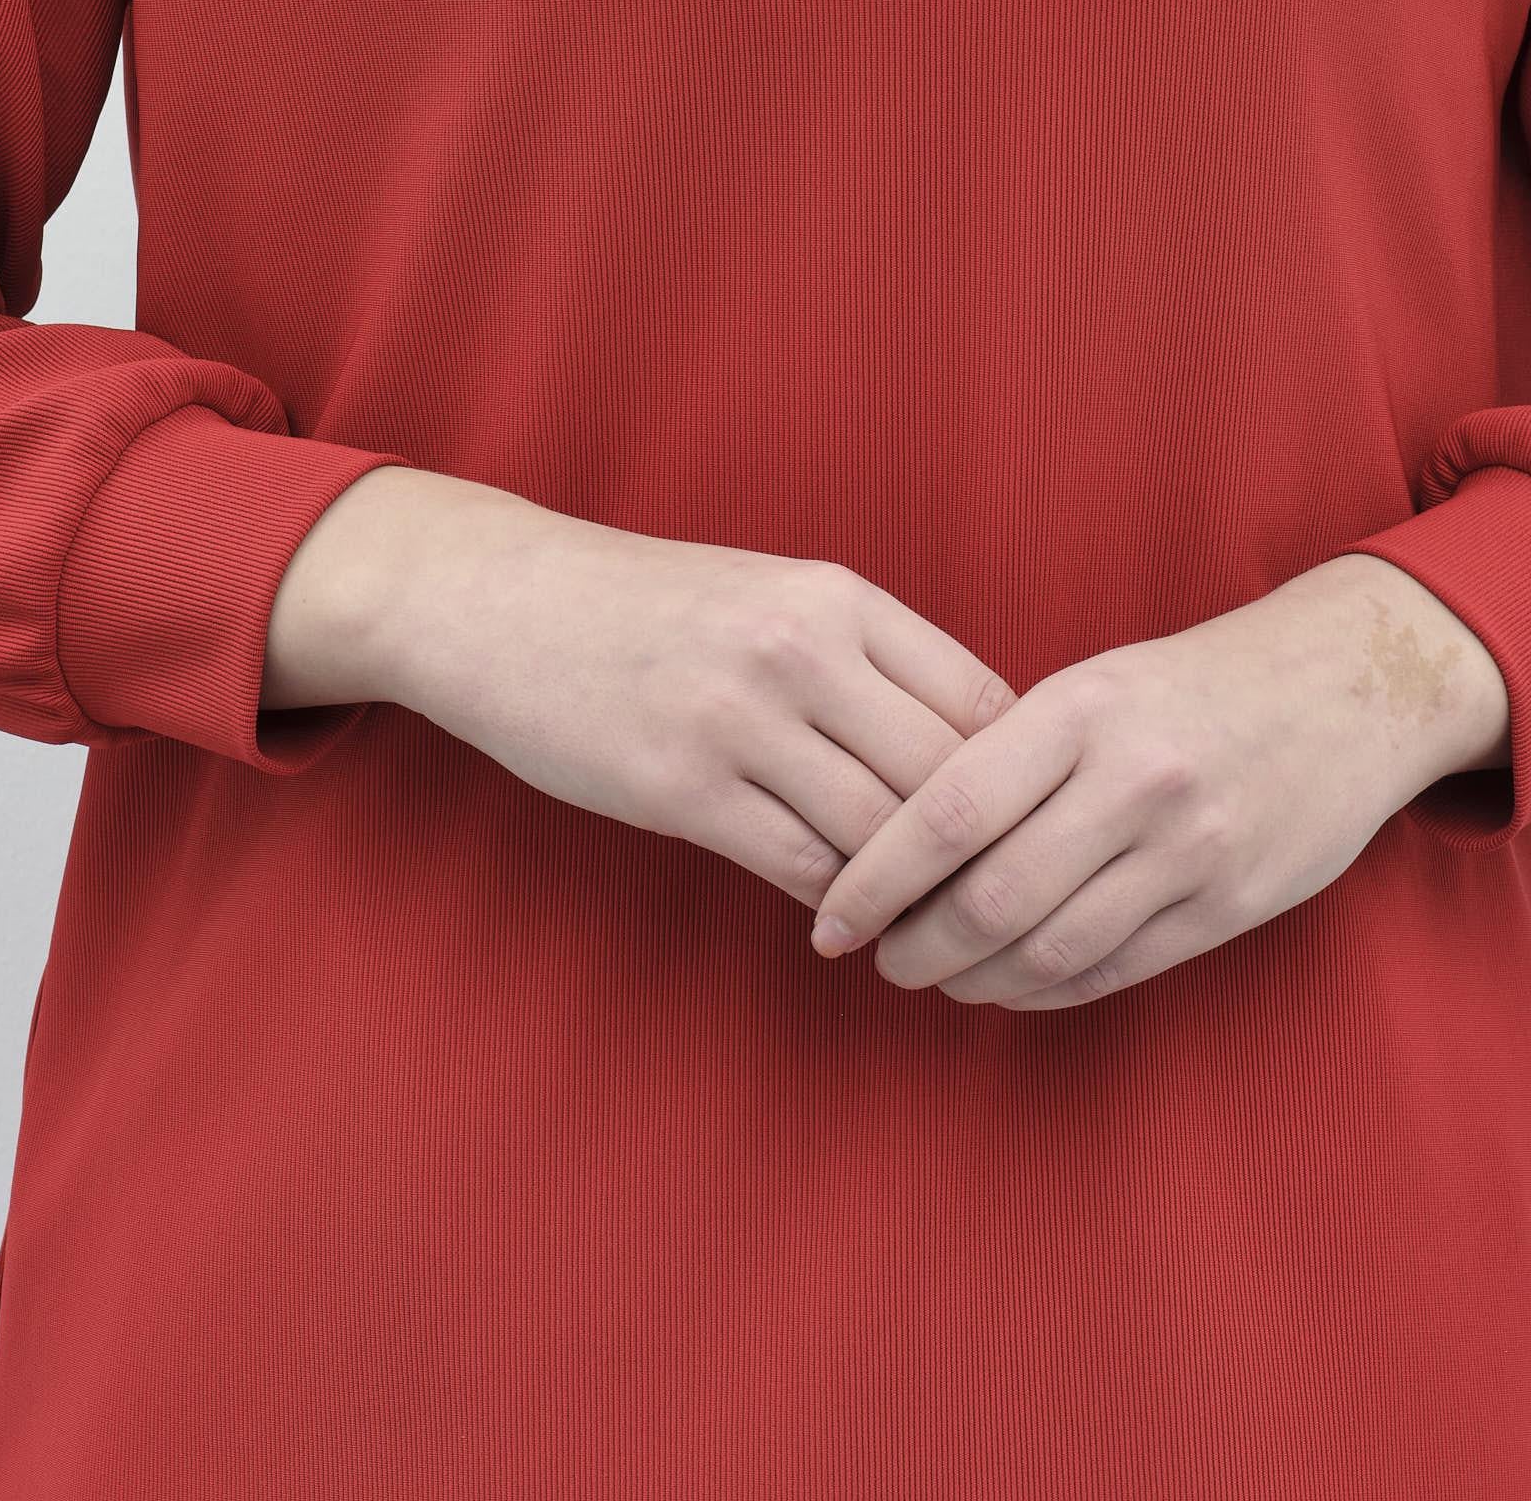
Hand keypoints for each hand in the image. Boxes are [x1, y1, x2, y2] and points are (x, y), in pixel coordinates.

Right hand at [263, 466, 1017, 911]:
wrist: (507, 601)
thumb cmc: (654, 608)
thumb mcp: (774, 595)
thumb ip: (865, 659)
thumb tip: (973, 749)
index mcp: (839, 596)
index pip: (982, 701)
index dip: (1016, 778)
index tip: (1023, 829)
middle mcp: (802, 648)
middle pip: (944, 777)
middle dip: (980, 853)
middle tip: (1000, 910)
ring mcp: (740, 718)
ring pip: (879, 834)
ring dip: (911, 896)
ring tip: (934, 934)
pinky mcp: (682, 786)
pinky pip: (800, 869)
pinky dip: (837, 908)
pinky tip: (845, 925)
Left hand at [804, 553, 1511, 1010]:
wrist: (1343, 687)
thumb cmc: (1188, 686)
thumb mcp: (1095, 685)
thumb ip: (1010, 755)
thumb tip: (898, 842)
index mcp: (1082, 710)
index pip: (949, 808)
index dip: (875, 876)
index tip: (829, 918)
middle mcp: (1133, 780)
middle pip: (991, 896)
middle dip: (917, 945)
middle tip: (879, 957)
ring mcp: (1187, 849)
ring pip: (1049, 948)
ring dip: (975, 979)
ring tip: (937, 976)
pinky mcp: (1228, 905)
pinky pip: (1112, 971)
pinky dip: (1044, 991)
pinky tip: (1010, 984)